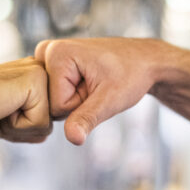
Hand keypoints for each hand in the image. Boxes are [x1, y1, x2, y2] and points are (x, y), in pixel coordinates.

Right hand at [0, 57, 51, 143]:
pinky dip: (18, 125)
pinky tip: (2, 107)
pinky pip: (40, 122)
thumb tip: (44, 136)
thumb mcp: (5, 122)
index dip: (22, 128)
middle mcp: (37, 70)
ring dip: (20, 128)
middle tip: (0, 112)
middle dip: (23, 129)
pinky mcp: (36, 80)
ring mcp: (39, 72)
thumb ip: (26, 125)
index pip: (45, 118)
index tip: (0, 113)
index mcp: (30, 76)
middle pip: (49, 122)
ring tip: (0, 109)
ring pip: (47, 124)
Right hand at [34, 37, 157, 144]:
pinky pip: (51, 92)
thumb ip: (87, 118)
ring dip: (72, 98)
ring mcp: (47, 56)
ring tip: (91, 82)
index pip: (54, 105)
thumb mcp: (110, 100)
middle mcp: (46, 51)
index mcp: (56, 53)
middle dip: (73, 101)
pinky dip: (69, 92)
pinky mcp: (51, 62)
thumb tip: (73, 138)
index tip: (96, 88)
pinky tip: (84, 80)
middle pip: (47, 102)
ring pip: (49, 99)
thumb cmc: (131, 74)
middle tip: (94, 85)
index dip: (78, 104)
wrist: (142, 60)